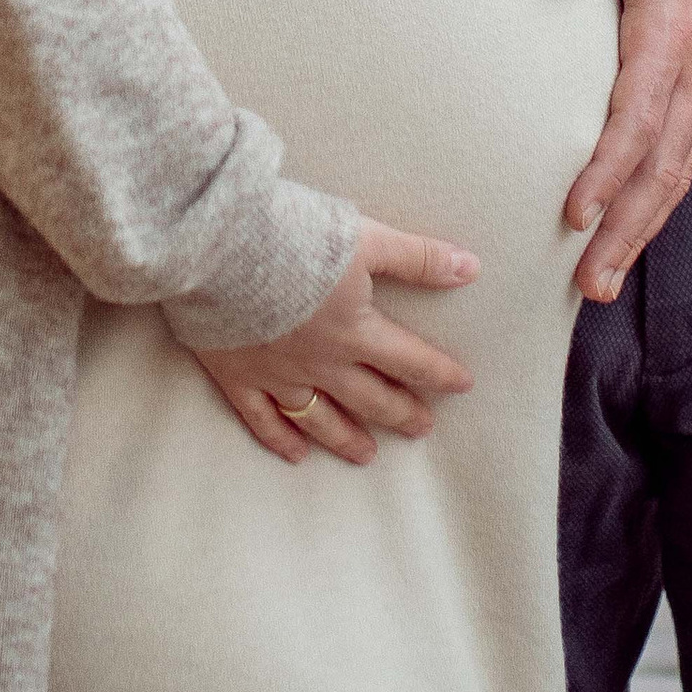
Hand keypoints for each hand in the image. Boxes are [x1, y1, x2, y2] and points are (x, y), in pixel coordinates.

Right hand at [188, 216, 479, 465]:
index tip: (462, 385)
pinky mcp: (238, 375)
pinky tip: (296, 453)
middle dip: (400, 413)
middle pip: (371, 397)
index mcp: (356, 330)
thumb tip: (470, 268)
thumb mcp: (365, 238)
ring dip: (347, 438)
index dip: (440, 373)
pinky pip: (264, 419)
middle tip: (421, 428)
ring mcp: (278, 374)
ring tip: (368, 454)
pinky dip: (281, 439)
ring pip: (321, 418)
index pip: (410, 360)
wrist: (221, 250)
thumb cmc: (295, 237)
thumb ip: (417, 257)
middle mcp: (322, 363)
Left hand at [543, 0, 691, 301]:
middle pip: (660, 165)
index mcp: (670, 26)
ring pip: (673, 175)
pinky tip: (621, 241)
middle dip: (623, 228)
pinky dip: (651, 210)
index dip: (608, 165)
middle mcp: (691, 69)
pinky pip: (676, 162)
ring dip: (637, 232)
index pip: (639, 109)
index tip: (573, 209)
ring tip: (597, 285)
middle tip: (585, 282)